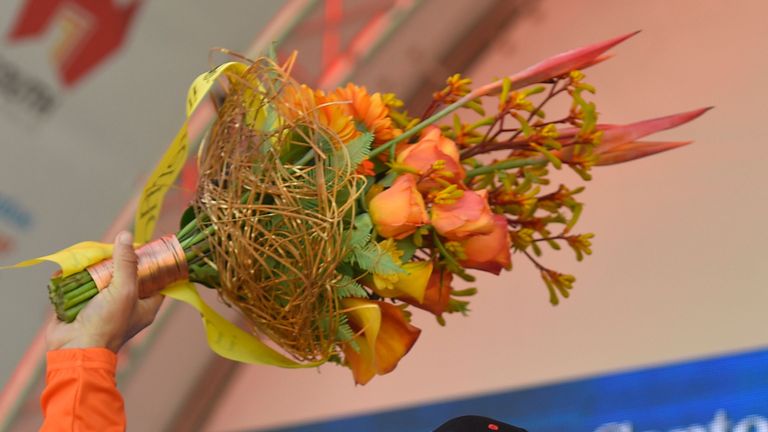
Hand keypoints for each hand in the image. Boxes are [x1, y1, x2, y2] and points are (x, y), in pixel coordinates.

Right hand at [46, 231, 164, 352]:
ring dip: (97, 267)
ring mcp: (105, 304)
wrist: (73, 348)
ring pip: (104, 277)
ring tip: (94, 256)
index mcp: (146, 305)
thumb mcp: (124, 290)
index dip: (154, 263)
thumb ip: (126, 263)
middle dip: (119, 261)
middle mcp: (128, 304)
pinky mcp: (84, 304)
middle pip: (128, 274)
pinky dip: (80, 275)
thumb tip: (126, 236)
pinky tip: (78, 265)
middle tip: (114, 248)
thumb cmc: (107, 324)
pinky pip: (85, 284)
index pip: (157, 279)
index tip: (148, 245)